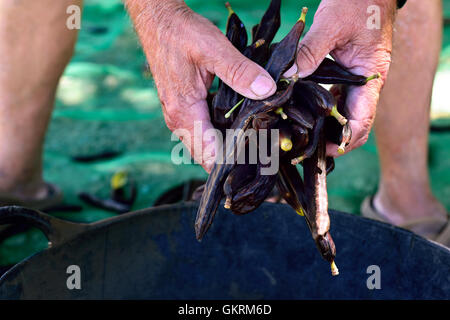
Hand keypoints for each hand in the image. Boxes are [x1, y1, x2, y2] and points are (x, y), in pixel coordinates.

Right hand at [126, 0, 275, 171]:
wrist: (158, 22)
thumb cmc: (181, 34)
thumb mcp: (214, 49)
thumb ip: (240, 72)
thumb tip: (266, 91)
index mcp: (185, 112)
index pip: (210, 154)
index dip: (233, 161)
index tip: (258, 158)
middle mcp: (178, 120)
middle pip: (206, 157)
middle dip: (231, 159)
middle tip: (262, 154)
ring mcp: (178, 117)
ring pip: (203, 147)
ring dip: (225, 149)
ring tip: (255, 145)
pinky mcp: (183, 110)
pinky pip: (201, 133)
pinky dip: (219, 136)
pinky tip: (239, 129)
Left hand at [285, 0, 396, 156]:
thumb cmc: (357, 2)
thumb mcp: (331, 24)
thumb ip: (310, 52)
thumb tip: (288, 77)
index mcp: (371, 78)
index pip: (362, 122)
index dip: (345, 141)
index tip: (322, 151)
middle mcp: (364, 85)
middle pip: (350, 124)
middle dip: (330, 139)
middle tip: (302, 148)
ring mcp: (353, 81)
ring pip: (340, 113)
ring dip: (323, 126)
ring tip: (297, 135)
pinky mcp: (342, 74)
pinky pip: (331, 97)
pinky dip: (317, 107)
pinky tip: (298, 111)